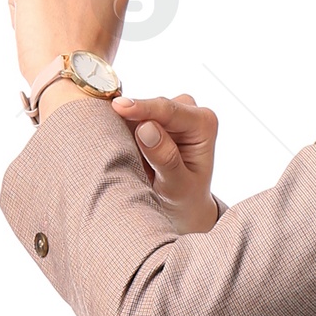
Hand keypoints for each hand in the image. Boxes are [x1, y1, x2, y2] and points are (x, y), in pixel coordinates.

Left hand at [8, 0, 129, 75]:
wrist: (71, 72)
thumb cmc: (91, 63)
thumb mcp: (111, 27)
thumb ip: (98, 7)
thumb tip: (79, 7)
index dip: (88, 4)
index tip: (85, 23)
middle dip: (64, 2)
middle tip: (65, 31)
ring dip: (43, 7)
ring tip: (49, 37)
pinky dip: (22, 14)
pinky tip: (34, 34)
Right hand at [111, 92, 219, 232]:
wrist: (184, 207)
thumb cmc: (186, 198)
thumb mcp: (178, 186)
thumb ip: (165, 158)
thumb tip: (146, 128)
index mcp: (203, 123)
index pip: (168, 111)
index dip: (142, 108)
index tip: (118, 107)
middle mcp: (188, 111)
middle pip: (150, 108)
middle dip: (130, 121)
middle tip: (112, 146)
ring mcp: (169, 112)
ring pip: (137, 111)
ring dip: (124, 127)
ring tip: (123, 155)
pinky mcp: (151, 117)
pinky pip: (129, 118)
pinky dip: (121, 130)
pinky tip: (118, 146)